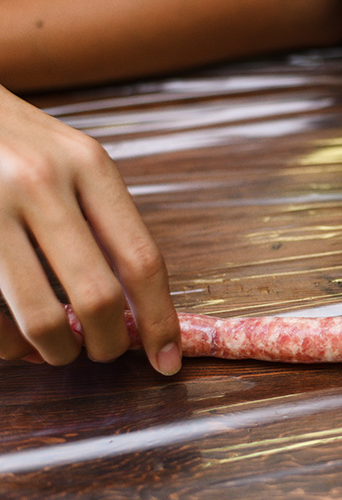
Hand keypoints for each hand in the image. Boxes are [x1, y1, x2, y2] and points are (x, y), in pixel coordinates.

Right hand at [0, 87, 180, 373]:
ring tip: (58, 350)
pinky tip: (15, 340)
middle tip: (103, 353)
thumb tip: (137, 306)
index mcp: (88, 164)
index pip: (142, 258)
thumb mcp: (70, 157)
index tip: (167, 360)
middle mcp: (41, 182)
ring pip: (40, 315)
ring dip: (56, 350)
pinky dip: (7, 342)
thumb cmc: (13, 140)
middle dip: (107, 343)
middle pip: (98, 295)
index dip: (160, 319)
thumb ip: (103, 218)